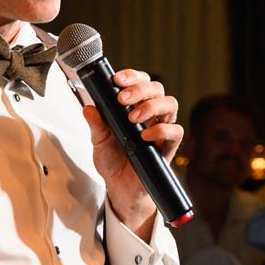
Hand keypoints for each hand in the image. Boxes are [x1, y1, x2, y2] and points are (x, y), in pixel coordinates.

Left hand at [84, 68, 180, 230]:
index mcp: (135, 107)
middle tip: (121, 98)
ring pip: (170, 104)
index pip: (141, 81)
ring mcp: (161, 129)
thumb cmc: (113, 161)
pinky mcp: (167, 147)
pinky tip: (145, 136)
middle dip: (139, 88)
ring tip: (133, 118)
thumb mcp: (98, 142)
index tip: (116, 79)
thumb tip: (89, 108)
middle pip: (157, 88)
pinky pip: (176, 131)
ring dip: (151, 106)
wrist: (120, 188)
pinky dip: (162, 130)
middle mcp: (151, 115)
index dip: (132, 76)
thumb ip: (96, 125)